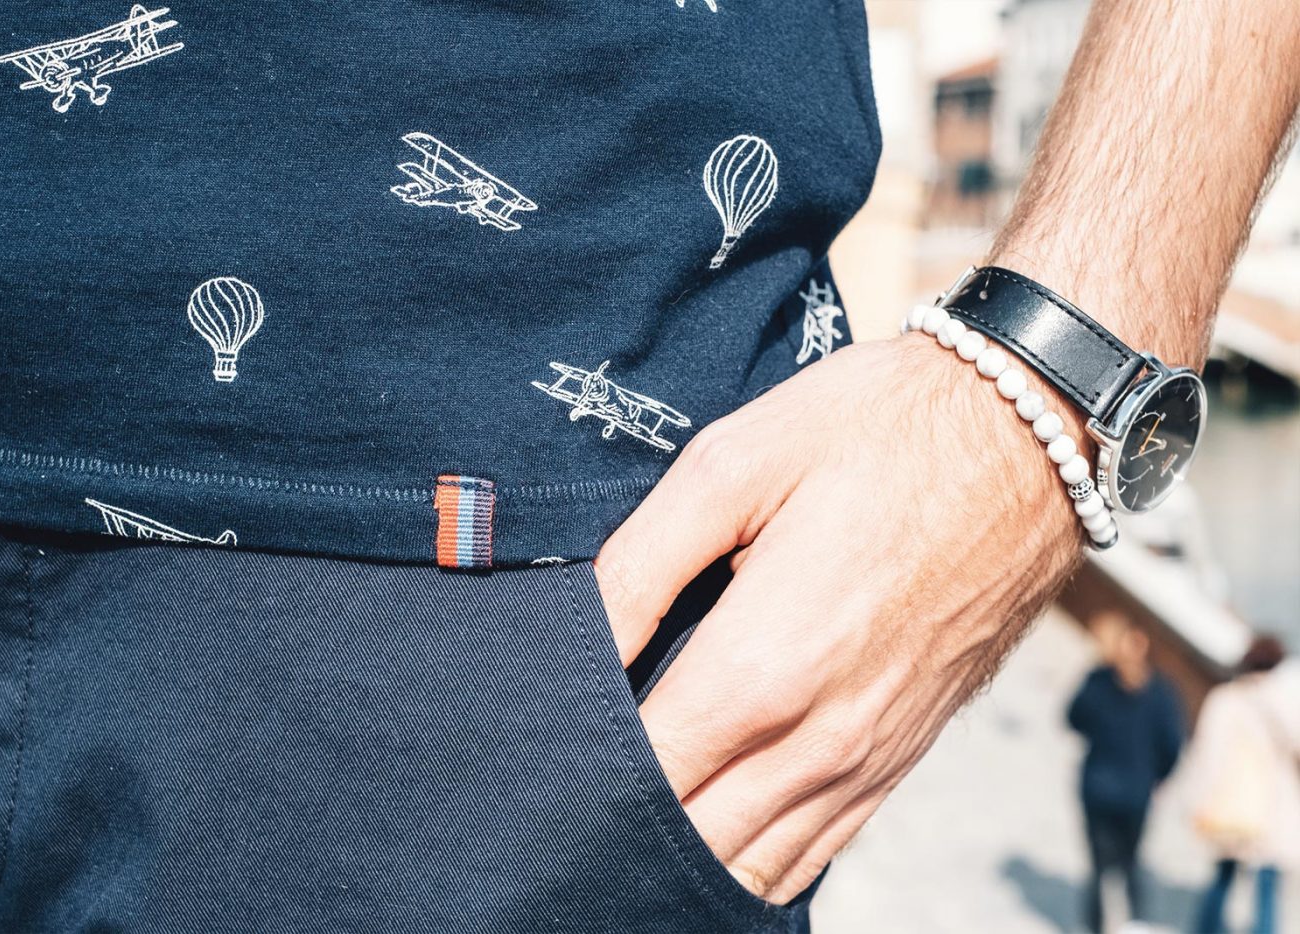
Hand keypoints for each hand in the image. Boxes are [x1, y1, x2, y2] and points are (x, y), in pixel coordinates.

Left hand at [595, 336, 1082, 902]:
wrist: (1030, 436)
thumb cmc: (877, 432)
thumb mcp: (733, 464)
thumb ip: (640, 563)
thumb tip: (573, 638)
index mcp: (764, 665)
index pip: (641, 770)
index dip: (577, 773)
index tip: (537, 755)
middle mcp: (819, 736)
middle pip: (690, 835)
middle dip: (616, 824)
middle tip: (560, 794)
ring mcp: (870, 756)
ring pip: (753, 862)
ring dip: (681, 855)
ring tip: (617, 824)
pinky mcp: (903, 754)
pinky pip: (818, 850)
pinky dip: (756, 862)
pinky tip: (714, 841)